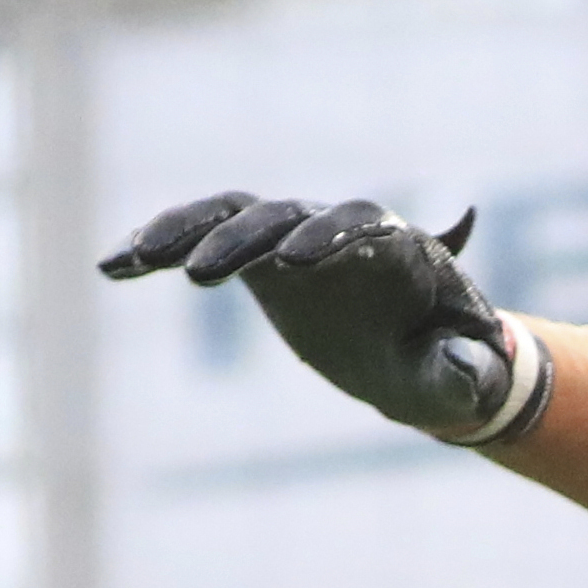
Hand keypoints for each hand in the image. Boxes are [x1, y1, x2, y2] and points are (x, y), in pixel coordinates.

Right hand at [100, 193, 551, 448]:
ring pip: (230, 214)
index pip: (357, 223)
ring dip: (180, 232)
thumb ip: (466, 368)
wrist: (423, 351)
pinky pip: (201, 236)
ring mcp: (290, 235)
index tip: (298, 262)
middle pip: (282, 214)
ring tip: (133, 260)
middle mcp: (335, 227)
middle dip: (243, 239)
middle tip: (202, 274)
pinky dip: (159, 246)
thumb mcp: (459, 373)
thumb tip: (474, 366)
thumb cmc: (446, 360)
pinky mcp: (255, 254)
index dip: (328, 236)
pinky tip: (114, 267)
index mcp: (393, 246)